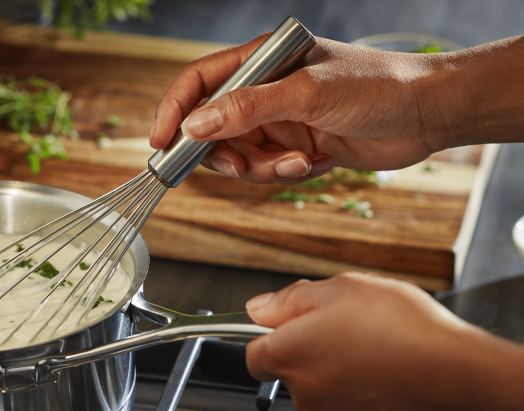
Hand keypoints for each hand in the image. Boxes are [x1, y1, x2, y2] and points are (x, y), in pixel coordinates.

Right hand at [150, 34, 523, 184]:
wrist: (426, 114)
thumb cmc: (375, 87)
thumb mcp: (306, 93)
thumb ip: (247, 109)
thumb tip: (194, 127)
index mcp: (262, 61)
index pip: (200, 82)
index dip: (174, 110)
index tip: (160, 144)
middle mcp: (265, 91)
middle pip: (213, 128)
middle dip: (225, 153)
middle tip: (240, 165)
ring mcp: (279, 121)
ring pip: (240, 156)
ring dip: (262, 168)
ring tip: (297, 162)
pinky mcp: (295, 147)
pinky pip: (268, 170)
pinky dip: (284, 174)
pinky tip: (313, 164)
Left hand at [244, 273, 523, 410]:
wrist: (455, 376)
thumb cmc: (400, 330)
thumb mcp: (338, 289)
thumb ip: (288, 299)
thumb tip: (258, 308)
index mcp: (286, 355)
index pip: (251, 352)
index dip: (267, 332)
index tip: (286, 319)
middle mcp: (301, 390)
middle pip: (287, 363)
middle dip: (305, 340)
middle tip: (341, 317)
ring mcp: (330, 409)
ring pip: (317, 377)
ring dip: (333, 357)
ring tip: (370, 335)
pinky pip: (344, 391)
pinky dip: (356, 375)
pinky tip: (384, 356)